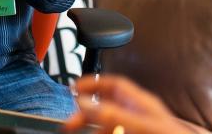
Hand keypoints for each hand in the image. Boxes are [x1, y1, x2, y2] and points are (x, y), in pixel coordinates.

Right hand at [63, 75, 186, 133]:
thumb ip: (112, 114)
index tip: (73, 89)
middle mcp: (140, 114)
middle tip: (70, 124)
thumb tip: (85, 101)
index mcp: (141, 102)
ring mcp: (140, 128)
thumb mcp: (139, 124)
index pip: (113, 84)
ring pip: (111, 125)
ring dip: (95, 129)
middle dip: (87, 113)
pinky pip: (117, 133)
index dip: (93, 83)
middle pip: (107, 107)